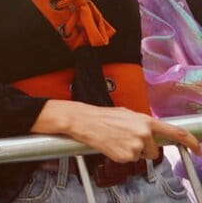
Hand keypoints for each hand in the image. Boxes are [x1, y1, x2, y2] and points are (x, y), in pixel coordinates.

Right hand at [62, 103, 200, 162]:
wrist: (84, 121)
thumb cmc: (102, 116)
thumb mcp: (127, 115)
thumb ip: (143, 124)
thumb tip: (152, 132)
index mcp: (145, 121)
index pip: (176, 132)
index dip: (190, 141)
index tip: (197, 149)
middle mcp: (144, 133)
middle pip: (154, 150)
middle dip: (144, 148)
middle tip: (127, 139)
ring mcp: (135, 146)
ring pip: (141, 156)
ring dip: (131, 151)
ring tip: (116, 140)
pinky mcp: (126, 156)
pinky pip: (129, 160)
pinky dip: (121, 155)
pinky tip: (112, 145)